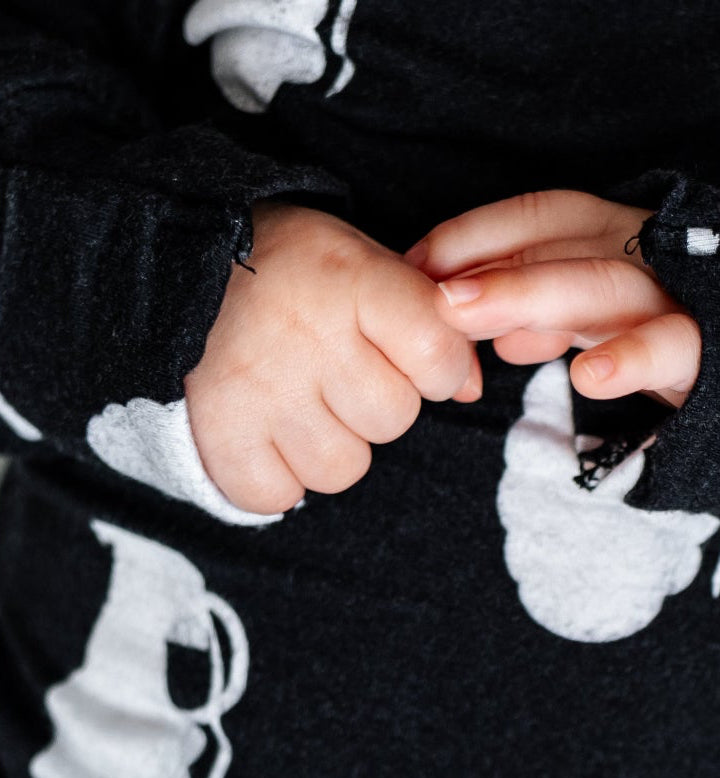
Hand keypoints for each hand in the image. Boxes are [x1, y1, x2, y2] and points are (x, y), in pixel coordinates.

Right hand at [184, 202, 480, 512]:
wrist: (174, 267)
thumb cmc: (293, 273)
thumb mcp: (367, 266)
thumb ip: (428, 321)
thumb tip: (470, 388)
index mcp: (351, 281)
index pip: (438, 355)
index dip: (439, 368)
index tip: (413, 355)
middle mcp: (307, 336)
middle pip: (394, 419)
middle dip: (378, 403)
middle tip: (336, 370)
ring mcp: (260, 390)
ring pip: (343, 467)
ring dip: (331, 445)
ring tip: (300, 400)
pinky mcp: (218, 434)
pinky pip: (278, 496)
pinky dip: (277, 478)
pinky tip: (266, 433)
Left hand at [406, 190, 700, 406]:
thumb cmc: (654, 340)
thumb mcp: (587, 319)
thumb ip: (534, 313)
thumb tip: (477, 327)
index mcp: (613, 235)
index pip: (539, 217)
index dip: (473, 234)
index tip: (415, 266)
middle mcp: (646, 251)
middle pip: (564, 245)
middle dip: (491, 267)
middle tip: (432, 296)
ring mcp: (680, 295)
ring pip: (606, 285)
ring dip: (532, 296)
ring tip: (467, 317)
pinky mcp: (709, 350)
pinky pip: (673, 346)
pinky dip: (630, 359)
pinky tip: (588, 378)